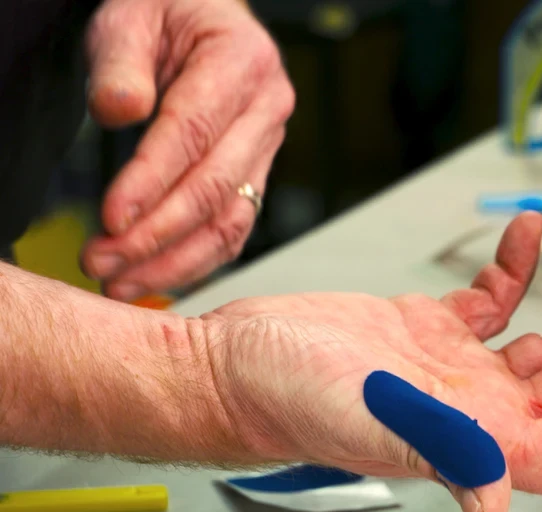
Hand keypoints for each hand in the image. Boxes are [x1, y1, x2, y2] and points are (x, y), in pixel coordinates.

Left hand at [79, 0, 294, 300]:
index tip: (110, 218)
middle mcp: (268, 108)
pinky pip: (233, 227)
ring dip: (175, 260)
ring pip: (230, 220)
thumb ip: (122, 62)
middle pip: (216, 187)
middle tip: (101, 261)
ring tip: (120, 281)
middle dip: (156, 234)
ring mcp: (268, 146)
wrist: (200, 18)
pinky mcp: (256, 174)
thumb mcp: (130, 17)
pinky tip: (155, 275)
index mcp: (244, 61)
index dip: (152, 181)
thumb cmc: (163, 13)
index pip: (194, 132)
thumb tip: (118, 111)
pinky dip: (196, 259)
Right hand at [200, 212, 541, 511]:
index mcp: (482, 440)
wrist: (239, 361)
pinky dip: (519, 269)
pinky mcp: (433, 329)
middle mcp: (481, 408)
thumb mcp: (373, 422)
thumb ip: (444, 452)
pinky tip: (527, 237)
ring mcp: (461, 369)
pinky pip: (496, 301)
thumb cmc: (292, 400)